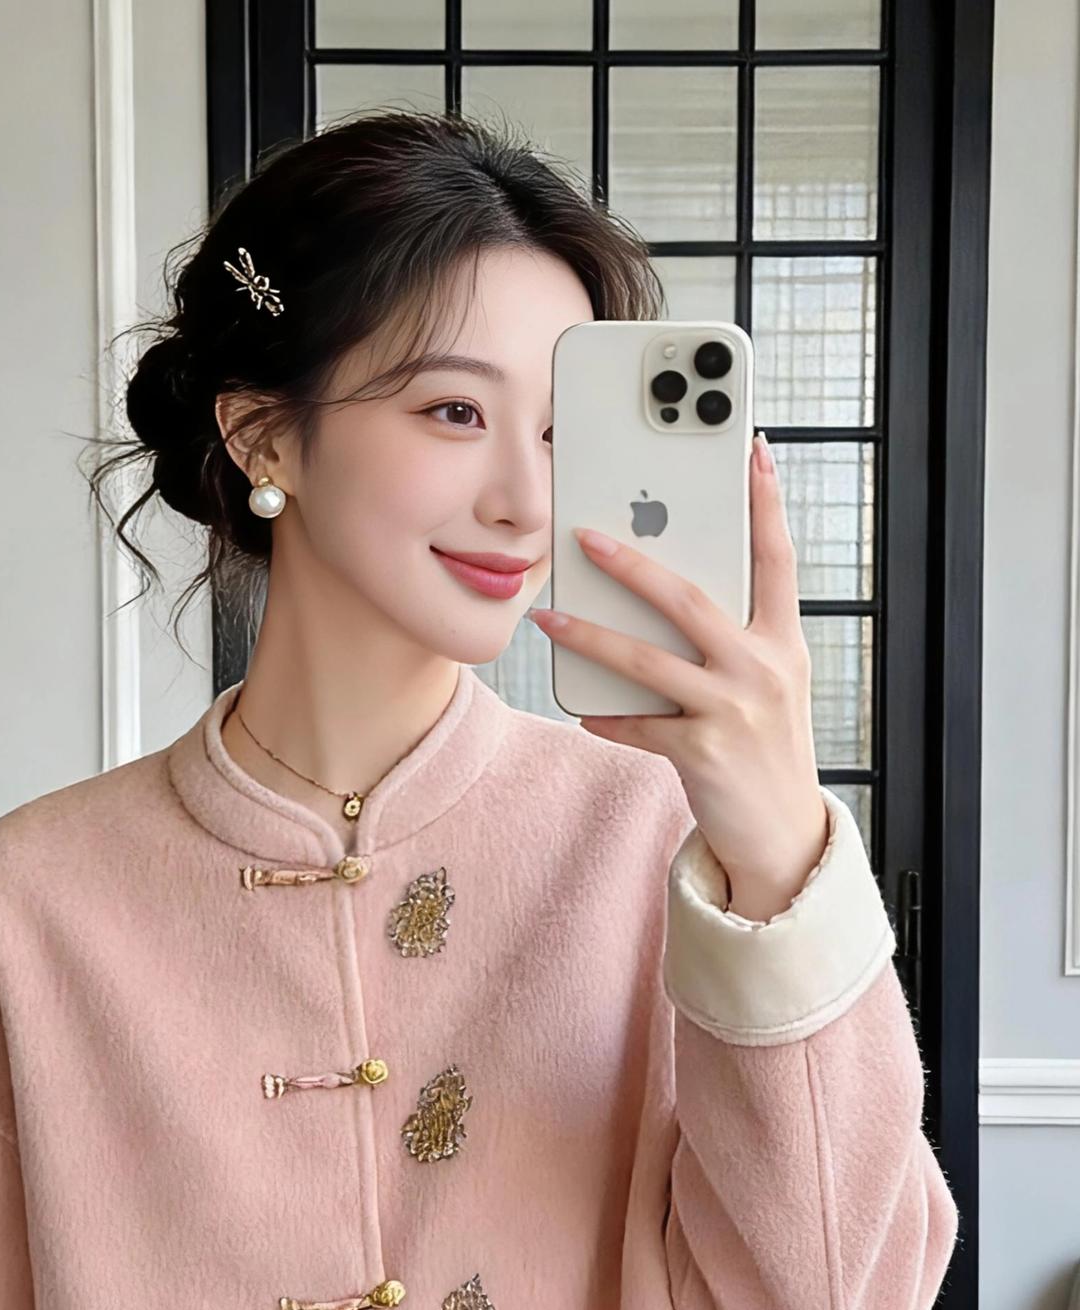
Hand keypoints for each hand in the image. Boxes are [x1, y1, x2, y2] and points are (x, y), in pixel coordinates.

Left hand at [528, 431, 828, 921]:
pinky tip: (581, 708)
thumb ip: (733, 641)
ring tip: (550, 616)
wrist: (785, 834)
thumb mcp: (768, 686)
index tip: (751, 449)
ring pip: (650, 661)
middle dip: (634, 564)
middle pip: (691, 600)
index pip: (776, 559)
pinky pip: (640, 725)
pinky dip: (608, 716)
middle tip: (586, 536)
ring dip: (593, 635)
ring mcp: (734, 711)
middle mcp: (763, 669)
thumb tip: (669, 598)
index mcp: (783, 643)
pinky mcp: (704, 754)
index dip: (765, 503)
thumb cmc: (766, 750)